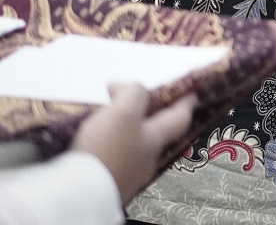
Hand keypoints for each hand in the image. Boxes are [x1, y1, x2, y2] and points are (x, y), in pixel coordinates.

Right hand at [71, 83, 196, 203]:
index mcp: (155, 140)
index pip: (180, 118)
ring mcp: (129, 177)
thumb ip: (133, 93)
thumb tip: (125, 88)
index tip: (190, 94)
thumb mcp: (123, 112)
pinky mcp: (108, 186)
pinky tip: (96, 146)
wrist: (78, 194)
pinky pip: (114, 162)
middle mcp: (147, 160)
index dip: (185, 103)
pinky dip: (110, 149)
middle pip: (154, 134)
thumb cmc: (106, 148)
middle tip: (132, 103)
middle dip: (147, 118)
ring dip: (125, 134)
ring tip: (107, 122)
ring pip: (133, 148)